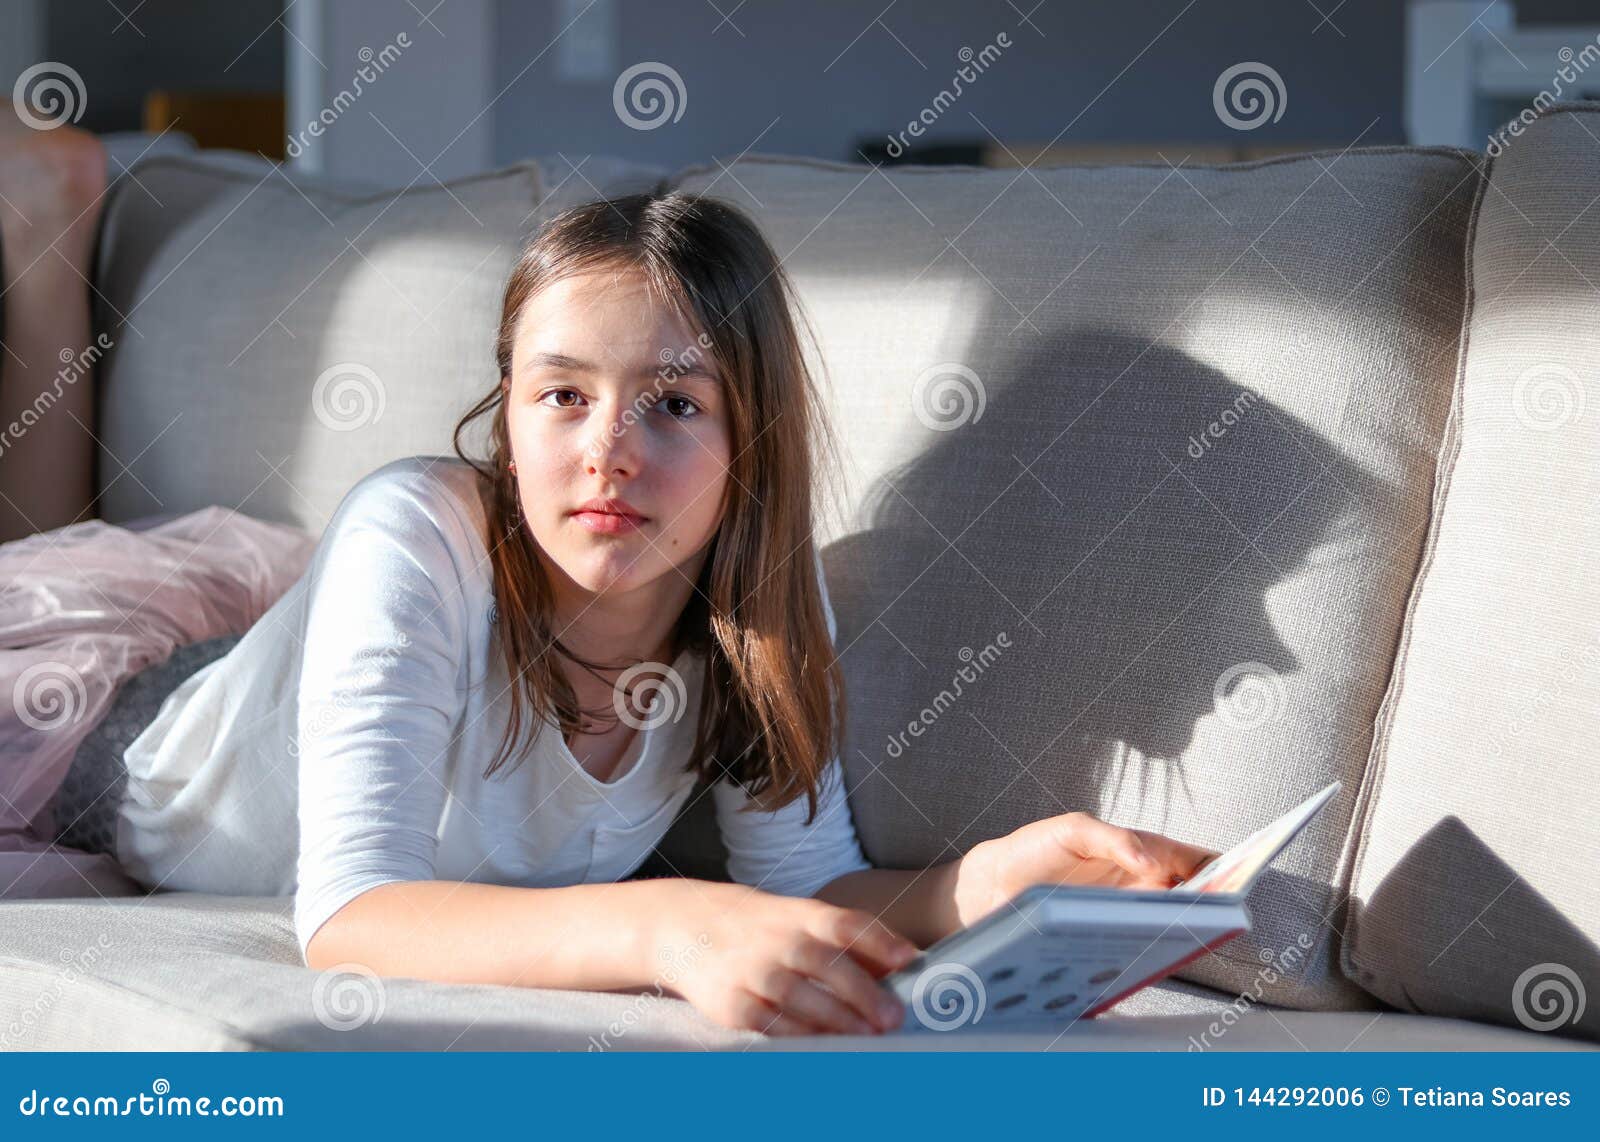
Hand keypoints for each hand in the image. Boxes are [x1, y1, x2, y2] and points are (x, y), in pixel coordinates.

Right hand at [648, 880, 919, 1036]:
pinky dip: (796, 1036)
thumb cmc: (757, 926)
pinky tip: (821, 1046)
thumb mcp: (795, 917)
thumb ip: (841, 940)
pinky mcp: (729, 1002)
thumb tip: (898, 965)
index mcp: (798, 913)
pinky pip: (767, 1023)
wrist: (683, 924)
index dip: (878, 940)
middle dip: (862, 992)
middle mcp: (775, 938)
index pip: (843, 922)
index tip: (909, 959)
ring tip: (868, 1036)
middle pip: (824, 963)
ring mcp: (750, 970)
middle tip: (893, 1016)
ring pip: (798, 997)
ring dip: (837, 1020)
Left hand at [951, 811, 1219, 926]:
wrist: (992, 887)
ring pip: (1173, 926)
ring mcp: (1129, 917)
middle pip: (1195, 897)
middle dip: (1216, 901)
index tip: (1247, 871)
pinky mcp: (1110, 941)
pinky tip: (1157, 946)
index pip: (1196, 860)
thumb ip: (1114, 839)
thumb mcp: (1074, 831)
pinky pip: (1144, 947)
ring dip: (1187, 928)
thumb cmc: (1035, 850)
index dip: (1226, 864)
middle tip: (1226, 906)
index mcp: (1142, 853)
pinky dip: (1155, 948)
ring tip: (1195, 927)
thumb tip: (1151, 859)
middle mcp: (1142, 888)